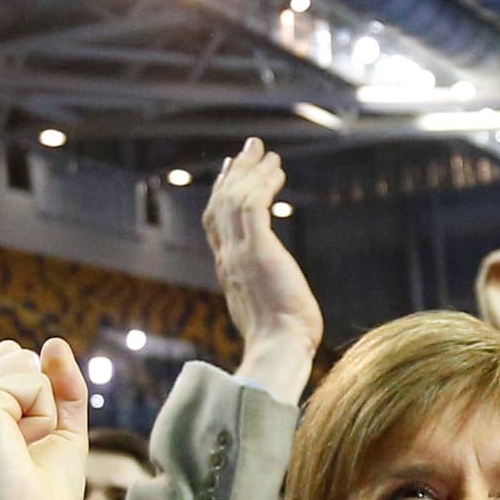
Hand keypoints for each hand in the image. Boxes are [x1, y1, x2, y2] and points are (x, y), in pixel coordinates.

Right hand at [0, 340, 89, 499]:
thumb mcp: (58, 433)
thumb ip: (60, 386)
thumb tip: (53, 342)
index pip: (11, 363)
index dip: (39, 404)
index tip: (22, 452)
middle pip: (18, 357)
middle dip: (41, 403)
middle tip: (23, 453)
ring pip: (25, 365)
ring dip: (42, 410)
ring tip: (19, 452)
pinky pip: (33, 379)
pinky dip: (41, 415)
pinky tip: (18, 448)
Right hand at [203, 139, 322, 398]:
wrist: (279, 351)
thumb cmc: (281, 342)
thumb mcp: (267, 312)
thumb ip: (265, 297)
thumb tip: (278, 304)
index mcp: (228, 271)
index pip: (217, 224)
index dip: (222, 195)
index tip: (231, 174)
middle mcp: (228, 258)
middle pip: (221, 204)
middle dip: (235, 173)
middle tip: (248, 149)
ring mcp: (240, 253)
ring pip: (235, 199)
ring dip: (251, 171)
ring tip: (267, 152)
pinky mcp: (257, 250)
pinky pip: (253, 205)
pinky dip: (263, 184)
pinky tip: (278, 172)